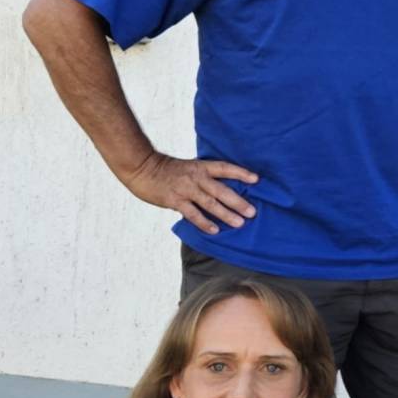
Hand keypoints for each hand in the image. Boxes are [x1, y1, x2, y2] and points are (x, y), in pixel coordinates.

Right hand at [122, 150, 257, 235]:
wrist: (141, 167)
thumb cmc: (165, 169)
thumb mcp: (188, 167)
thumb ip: (202, 178)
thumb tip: (219, 191)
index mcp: (201, 167)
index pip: (225, 168)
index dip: (241, 173)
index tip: (256, 179)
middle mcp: (196, 177)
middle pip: (222, 190)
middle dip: (238, 202)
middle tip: (252, 212)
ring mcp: (186, 189)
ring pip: (210, 203)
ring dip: (226, 214)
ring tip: (239, 223)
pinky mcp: (174, 200)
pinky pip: (192, 214)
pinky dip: (204, 222)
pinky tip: (215, 230)